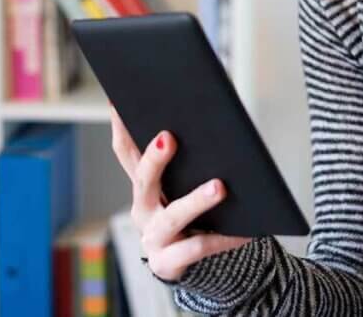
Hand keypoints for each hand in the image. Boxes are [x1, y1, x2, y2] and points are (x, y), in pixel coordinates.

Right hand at [109, 104, 251, 281]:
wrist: (183, 262)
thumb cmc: (184, 214)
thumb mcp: (176, 187)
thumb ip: (181, 163)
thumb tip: (203, 123)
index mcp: (142, 185)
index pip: (125, 151)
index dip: (119, 126)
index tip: (118, 100)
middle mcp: (142, 208)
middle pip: (143, 180)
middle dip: (155, 158)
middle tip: (169, 138)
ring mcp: (154, 237)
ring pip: (174, 215)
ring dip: (196, 200)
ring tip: (220, 187)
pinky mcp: (169, 261)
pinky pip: (198, 247)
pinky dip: (222, 238)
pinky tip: (244, 230)